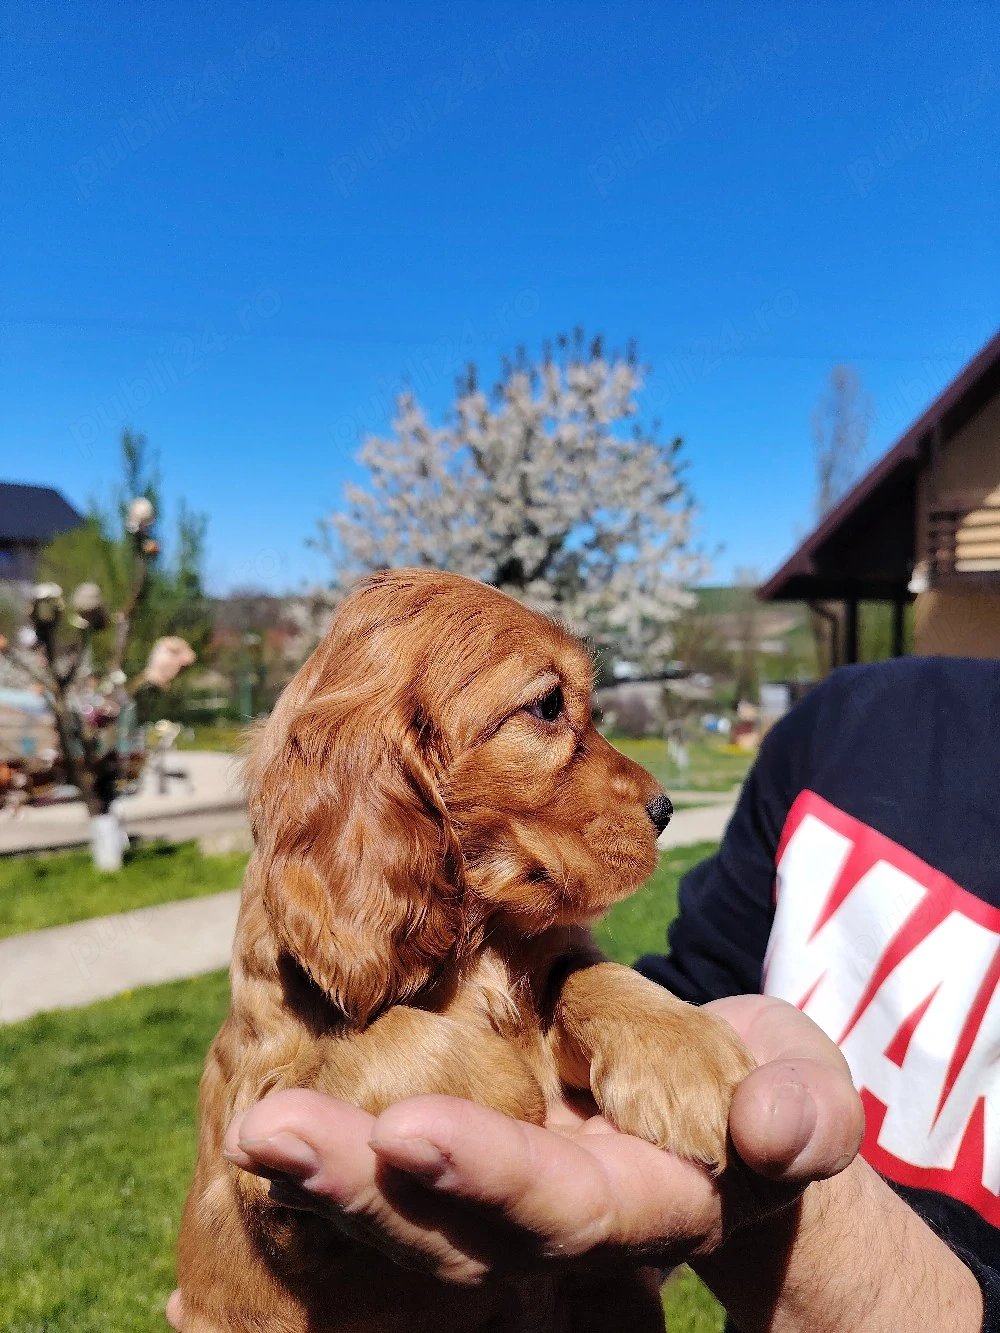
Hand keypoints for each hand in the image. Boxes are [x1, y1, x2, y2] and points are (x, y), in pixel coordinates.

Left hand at [166, 994, 861, 1327]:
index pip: (560, 1209)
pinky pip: (382, 1190)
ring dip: (321, 1182)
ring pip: (404, 1221)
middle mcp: (557, 1229)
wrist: (723, 1104)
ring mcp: (501, 1206)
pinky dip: (314, 1189)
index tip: (409, 1132)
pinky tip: (237, 1185)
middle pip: (453, 1238)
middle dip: (363, 1194)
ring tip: (252, 1136)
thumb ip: (801, 1108)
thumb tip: (770, 1129)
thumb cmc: (759, 1082)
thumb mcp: (801, 1083)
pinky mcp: (460, 1170)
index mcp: (640, 1207)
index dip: (490, 1179)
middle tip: (271, 1137)